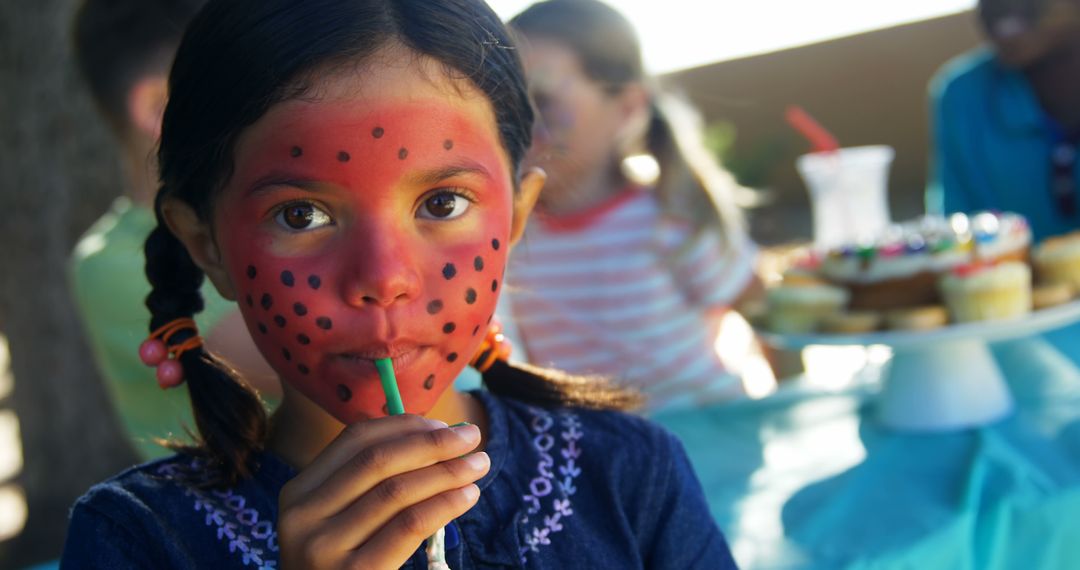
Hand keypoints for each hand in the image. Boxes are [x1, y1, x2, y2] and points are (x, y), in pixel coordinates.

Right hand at [277, 415, 487, 568]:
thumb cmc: (344, 565)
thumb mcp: (338, 520)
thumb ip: (370, 483)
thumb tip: (436, 436)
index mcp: (298, 493)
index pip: (354, 440)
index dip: (403, 426)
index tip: (442, 424)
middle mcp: (303, 517)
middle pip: (378, 460)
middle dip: (432, 443)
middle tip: (472, 435)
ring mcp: (325, 547)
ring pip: (397, 491)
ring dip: (447, 472)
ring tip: (478, 465)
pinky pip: (409, 526)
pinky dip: (444, 504)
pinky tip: (467, 496)